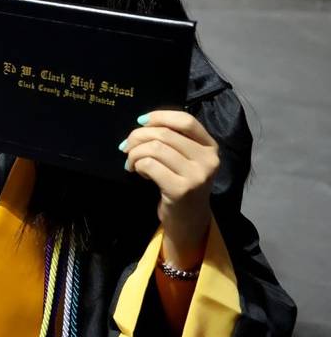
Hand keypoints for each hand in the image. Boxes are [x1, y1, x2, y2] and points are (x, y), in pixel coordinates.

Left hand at [121, 110, 219, 267]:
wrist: (189, 220)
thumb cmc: (181, 183)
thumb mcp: (184, 158)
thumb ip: (172, 139)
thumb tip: (142, 123)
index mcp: (210, 147)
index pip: (186, 120)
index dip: (160, 116)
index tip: (141, 121)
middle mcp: (208, 160)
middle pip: (164, 134)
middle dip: (137, 137)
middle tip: (126, 147)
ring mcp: (197, 175)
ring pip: (155, 148)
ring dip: (135, 153)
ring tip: (132, 162)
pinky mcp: (181, 189)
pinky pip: (149, 165)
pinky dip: (137, 165)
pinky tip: (138, 172)